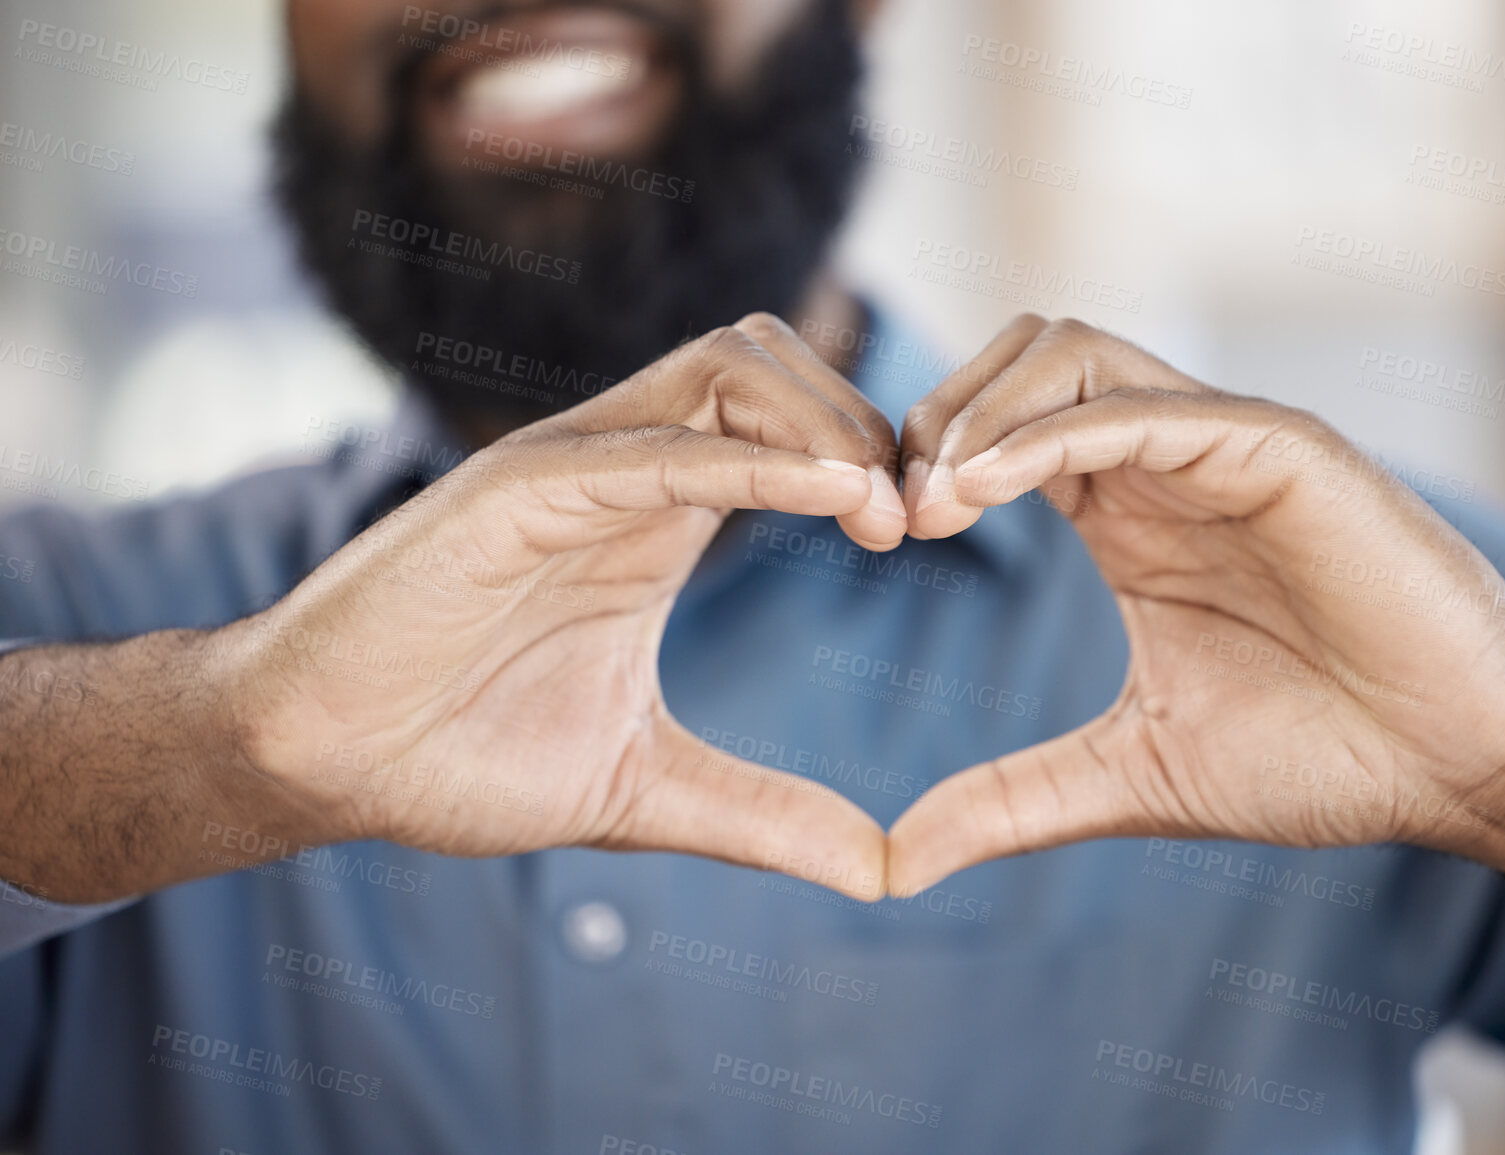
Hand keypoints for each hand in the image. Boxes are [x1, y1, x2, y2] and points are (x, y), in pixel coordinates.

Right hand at [223, 314, 904, 899]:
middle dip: (867, 418)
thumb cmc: (456, 754)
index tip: (928, 536)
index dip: (873, 457)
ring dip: (824, 422)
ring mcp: (566, 470)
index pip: (789, 423)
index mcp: (656, 516)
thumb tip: (876, 869)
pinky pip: (649, 446)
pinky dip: (746, 459)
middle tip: (920, 521)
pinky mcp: (509, 494)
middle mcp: (619, 469)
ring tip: (882, 515)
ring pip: (724, 369)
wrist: (317, 762)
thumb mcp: (641, 784)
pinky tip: (828, 495)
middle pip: (772, 362)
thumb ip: (759, 814)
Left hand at [887, 315, 1504, 896]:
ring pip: (1072, 354)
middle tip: (889, 512)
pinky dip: (1051, 434)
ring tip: (930, 503)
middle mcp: (1168, 460)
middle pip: (1019, 360)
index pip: (997, 428)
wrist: (1464, 765)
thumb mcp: (1130, 774)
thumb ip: (1010, 801)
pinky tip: (984, 489)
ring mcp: (1224, 444)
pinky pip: (1145, 407)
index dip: (922, 460)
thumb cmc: (1321, 756)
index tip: (875, 537)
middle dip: (934, 415)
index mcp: (1128, 513)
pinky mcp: (1281, 449)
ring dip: (981, 411)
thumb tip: (890, 865)